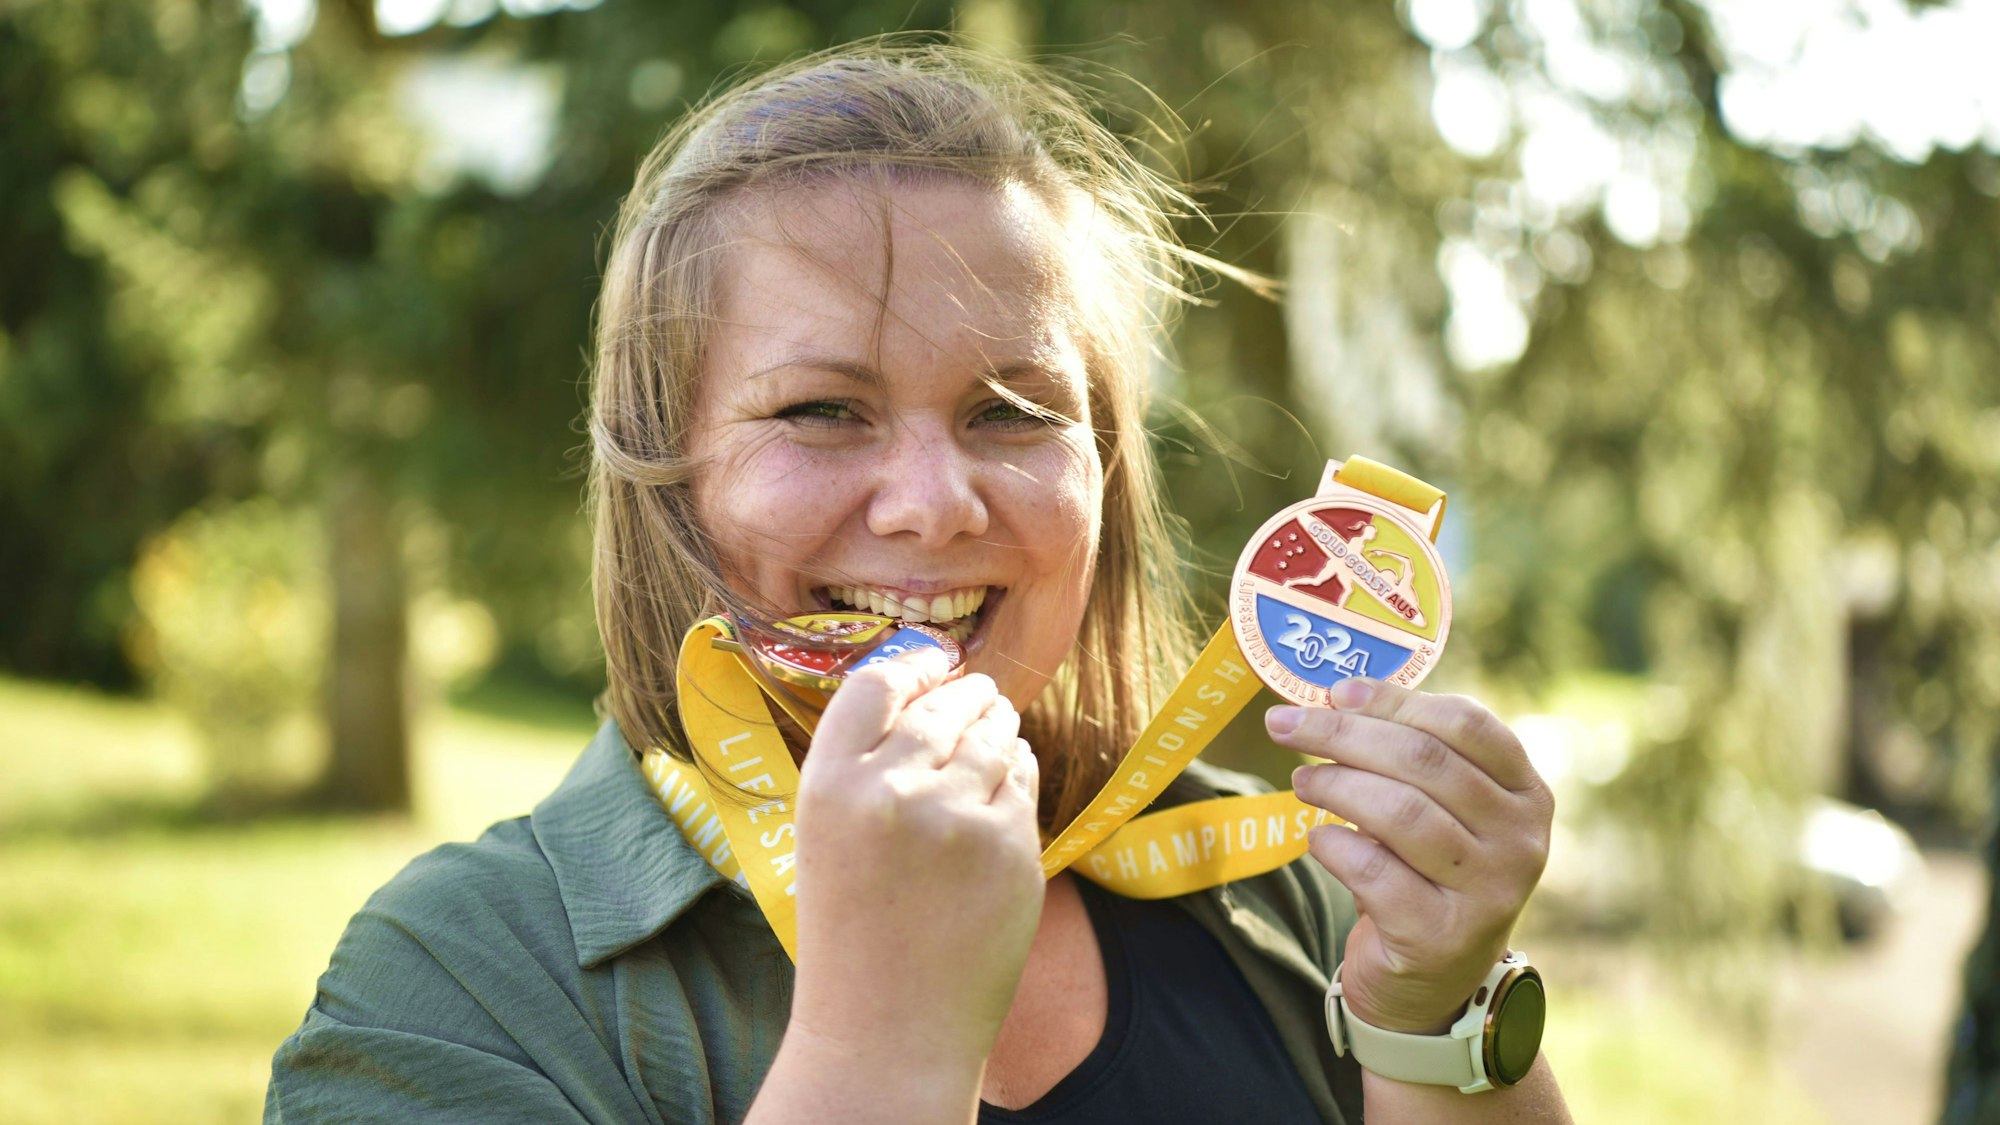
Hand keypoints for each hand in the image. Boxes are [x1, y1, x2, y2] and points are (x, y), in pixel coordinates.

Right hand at [785, 646, 1044, 1078]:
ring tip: (995, 726)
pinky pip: (1023, 776)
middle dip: (965, 692)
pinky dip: (1018, 767)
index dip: (912, 664)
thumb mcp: (825, 832)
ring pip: (993, 733)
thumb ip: (864, 761)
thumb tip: (928, 680)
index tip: (932, 663)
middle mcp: (892, 792)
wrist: (889, 1028)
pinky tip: (1005, 778)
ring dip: (998, 723)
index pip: (877, 682)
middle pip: (943, 703)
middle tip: (976, 690)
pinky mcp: (1012, 847)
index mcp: (829, 785)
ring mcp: (957, 819)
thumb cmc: (852, 928)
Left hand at [1268, 679, 1553, 1032]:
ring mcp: (1489, 892)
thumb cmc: (1426, 875)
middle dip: (1343, 735)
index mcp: (1527, 794)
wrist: (1429, 983)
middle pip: (1424, 761)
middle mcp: (1520, 841)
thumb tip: (1336, 698)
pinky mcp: (1441, 935)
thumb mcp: (1439, 811)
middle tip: (1286, 726)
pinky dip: (1334, 845)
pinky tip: (1319, 840)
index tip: (1336, 693)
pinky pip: (1373, 870)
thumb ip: (1408, 756)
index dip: (1394, 700)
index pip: (1465, 724)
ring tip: (1301, 782)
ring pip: (1400, 812)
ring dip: (1335, 786)